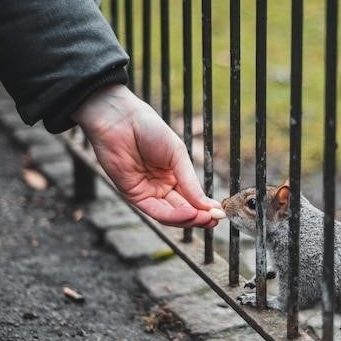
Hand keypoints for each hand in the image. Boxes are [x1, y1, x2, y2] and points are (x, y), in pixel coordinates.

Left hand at [73, 84, 220, 227]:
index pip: (191, 198)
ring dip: (188, 219)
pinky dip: (172, 216)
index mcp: (174, 175)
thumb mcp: (178, 156)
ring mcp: (148, 192)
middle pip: (182, 210)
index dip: (205, 207)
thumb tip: (207, 205)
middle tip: (214, 221)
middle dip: (199, 217)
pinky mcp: (134, 196)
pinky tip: (188, 213)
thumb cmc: (149, 130)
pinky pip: (155, 211)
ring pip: (170, 215)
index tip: (220, 213)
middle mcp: (161, 187)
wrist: (121, 119)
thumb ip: (190, 182)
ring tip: (203, 218)